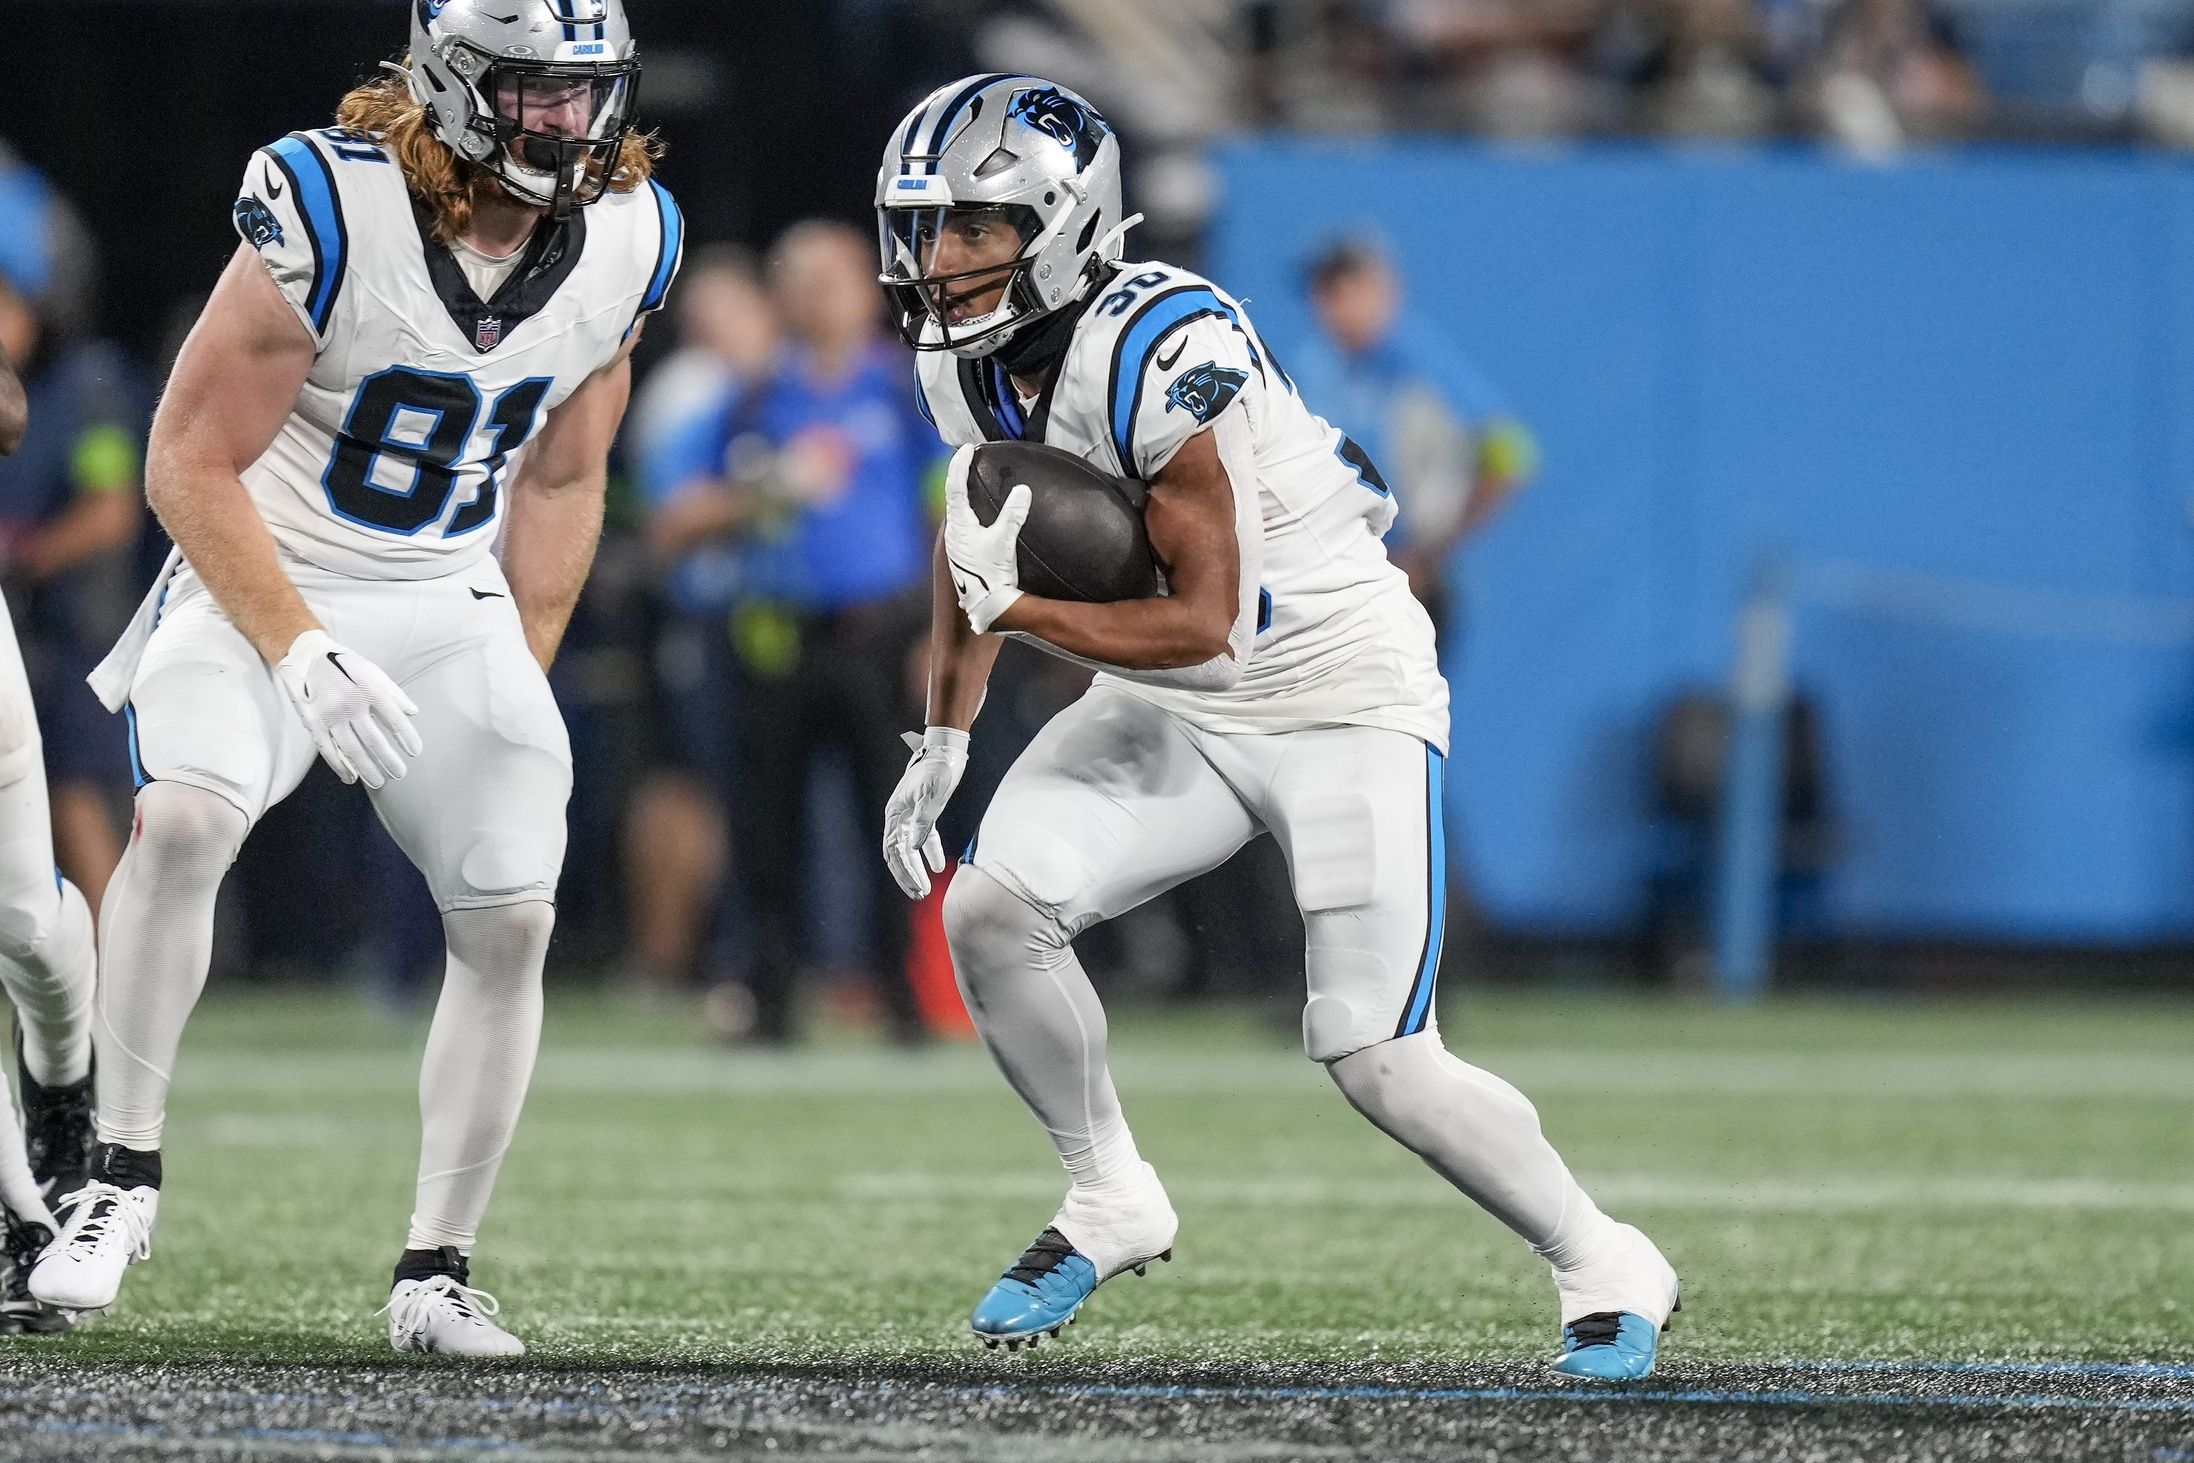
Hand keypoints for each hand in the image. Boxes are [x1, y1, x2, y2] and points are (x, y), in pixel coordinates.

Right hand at [274, 630, 422, 788]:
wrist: (307, 658)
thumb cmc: (346, 667)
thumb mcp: (373, 672)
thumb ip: (394, 693)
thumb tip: (413, 713)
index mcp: (369, 689)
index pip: (393, 719)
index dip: (406, 737)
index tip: (415, 752)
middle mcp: (350, 703)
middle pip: (373, 739)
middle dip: (388, 760)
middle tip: (400, 774)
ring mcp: (330, 715)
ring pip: (351, 749)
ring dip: (367, 768)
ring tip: (379, 782)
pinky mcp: (314, 722)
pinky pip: (328, 749)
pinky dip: (340, 766)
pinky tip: (351, 777)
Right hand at [882, 726, 968, 898]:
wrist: (946, 751)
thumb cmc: (937, 769)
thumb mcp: (931, 794)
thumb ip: (923, 820)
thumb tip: (914, 848)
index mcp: (895, 813)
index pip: (895, 850)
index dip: (904, 870)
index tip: (917, 886)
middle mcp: (899, 817)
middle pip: (898, 854)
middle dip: (907, 876)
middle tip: (919, 895)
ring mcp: (910, 816)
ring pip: (909, 850)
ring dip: (915, 869)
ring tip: (924, 889)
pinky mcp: (925, 814)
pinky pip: (924, 839)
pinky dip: (930, 853)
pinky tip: (940, 867)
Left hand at [943, 444, 1029, 634]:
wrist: (985, 609)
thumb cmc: (991, 576)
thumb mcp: (1003, 543)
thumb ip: (1012, 515)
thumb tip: (1022, 490)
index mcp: (958, 525)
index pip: (955, 486)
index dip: (960, 465)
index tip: (968, 448)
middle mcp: (953, 532)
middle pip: (953, 496)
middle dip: (960, 476)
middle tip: (972, 459)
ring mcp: (957, 545)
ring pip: (958, 511)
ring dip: (965, 495)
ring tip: (977, 481)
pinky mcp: (964, 554)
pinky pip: (965, 524)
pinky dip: (971, 511)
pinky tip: (983, 515)